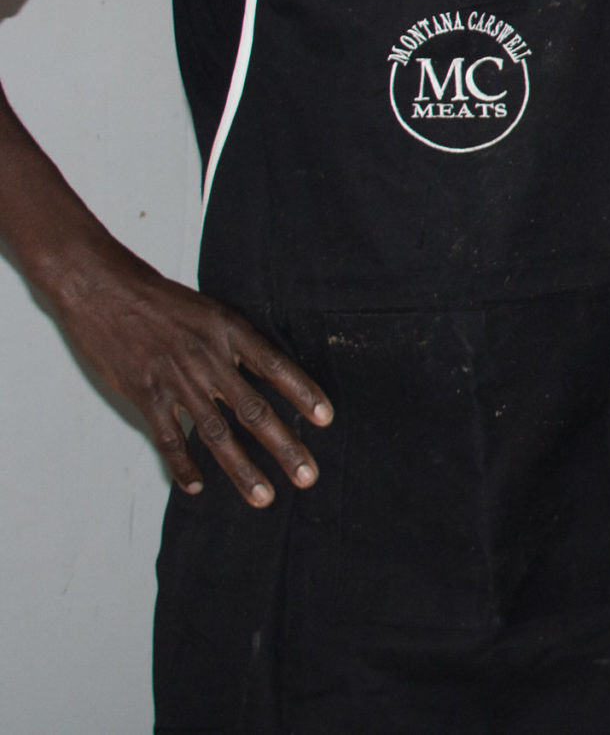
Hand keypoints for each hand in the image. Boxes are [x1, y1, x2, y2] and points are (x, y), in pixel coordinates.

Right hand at [47, 244, 329, 505]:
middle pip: (253, 410)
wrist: (105, 291)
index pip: (276, 366)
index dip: (303, 393)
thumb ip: (236, 345)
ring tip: (264, 496)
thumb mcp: (211, 311)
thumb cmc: (162, 301)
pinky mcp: (145, 395)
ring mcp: (176, 381)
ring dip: (241, 469)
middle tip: (308, 476)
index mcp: (230, 332)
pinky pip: (168, 438)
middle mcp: (208, 359)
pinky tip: (197, 486)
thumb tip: (265, 376)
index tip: (326, 420)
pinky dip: (182, 465)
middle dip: (284, 447)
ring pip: (215, 433)